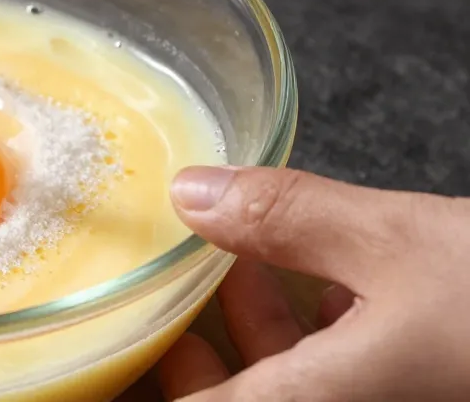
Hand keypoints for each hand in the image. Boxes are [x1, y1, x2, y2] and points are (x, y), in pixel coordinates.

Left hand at [156, 166, 469, 400]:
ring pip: (302, 392)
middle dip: (214, 345)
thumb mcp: (390, 242)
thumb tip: (195, 194)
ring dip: (272, 337)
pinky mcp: (429, 388)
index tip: (147, 318)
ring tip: (260, 262)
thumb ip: (285, 219)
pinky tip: (346, 290)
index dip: (164, 370)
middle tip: (198, 278)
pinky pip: (357, 381)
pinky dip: (333, 345)